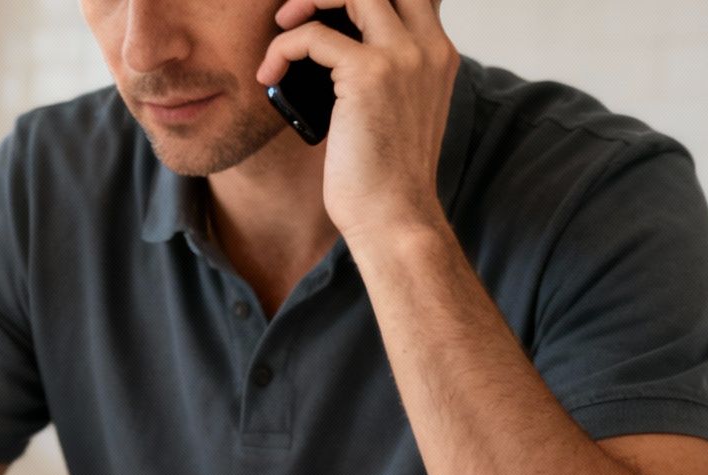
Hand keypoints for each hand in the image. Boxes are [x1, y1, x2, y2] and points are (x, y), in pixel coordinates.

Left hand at [257, 0, 458, 245]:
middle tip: (302, 14)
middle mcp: (427, 48)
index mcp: (437, 55)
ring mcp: (402, 57)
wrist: (394, 218)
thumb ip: (382, 75)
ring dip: (308, 1)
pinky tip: (270, 75)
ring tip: (284, 27)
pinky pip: (312, 35)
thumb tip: (333, 51)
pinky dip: (284, 48)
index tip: (329, 12)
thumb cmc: (385, 178)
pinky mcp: (369, 74)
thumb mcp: (396, 113)